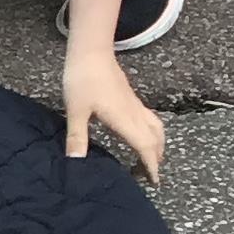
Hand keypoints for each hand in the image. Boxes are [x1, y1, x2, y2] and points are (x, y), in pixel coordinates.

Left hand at [64, 43, 163, 182]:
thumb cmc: (82, 80)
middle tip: (150, 174)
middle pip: (156, 138)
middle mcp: (134, 113)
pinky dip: (151, 132)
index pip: (145, 146)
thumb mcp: (76, 111)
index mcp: (124, 119)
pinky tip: (140, 135)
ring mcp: (135, 105)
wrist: (91, 53)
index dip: (151, 164)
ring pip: (156, 127)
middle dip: (156, 158)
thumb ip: (77, 137)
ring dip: (157, 144)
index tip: (154, 180)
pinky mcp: (131, 99)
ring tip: (151, 158)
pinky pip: (149, 119)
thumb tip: (76, 161)